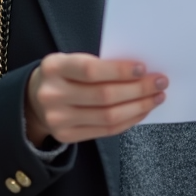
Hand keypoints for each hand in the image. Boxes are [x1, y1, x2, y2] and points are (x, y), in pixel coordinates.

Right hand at [24, 53, 166, 145]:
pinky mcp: (67, 136)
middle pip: (104, 96)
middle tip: (160, 82)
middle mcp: (53, 94)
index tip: (143, 68)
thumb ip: (99, 63)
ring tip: (156, 97)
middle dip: (138, 89)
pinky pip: (106, 130)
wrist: (36, 99)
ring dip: (139, 107)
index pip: (91, 70)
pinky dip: (129, 120)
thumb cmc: (64, 74)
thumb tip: (141, 71)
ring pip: (108, 116)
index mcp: (54, 67)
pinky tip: (141, 110)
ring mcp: (58, 119)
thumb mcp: (72, 60)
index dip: (119, 71)